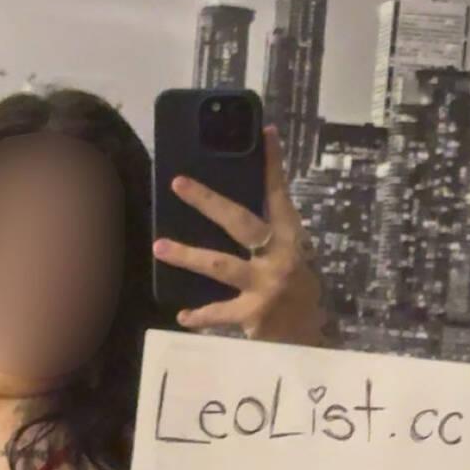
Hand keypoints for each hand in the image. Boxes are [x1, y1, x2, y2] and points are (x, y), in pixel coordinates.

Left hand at [152, 125, 331, 344]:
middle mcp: (279, 257)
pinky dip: (200, 315)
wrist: (309, 336)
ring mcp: (266, 286)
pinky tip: (182, 315)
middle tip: (179, 183)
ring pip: (219, 265)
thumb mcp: (289, 256)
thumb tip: (227, 209)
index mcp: (290, 238)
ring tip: (159, 246)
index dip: (272, 166)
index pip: (279, 195)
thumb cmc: (296, 290)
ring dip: (187, 255)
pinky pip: (219, 313)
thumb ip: (267, 235)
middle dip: (208, 201)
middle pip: (240, 222)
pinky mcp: (253, 314)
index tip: (265, 134)